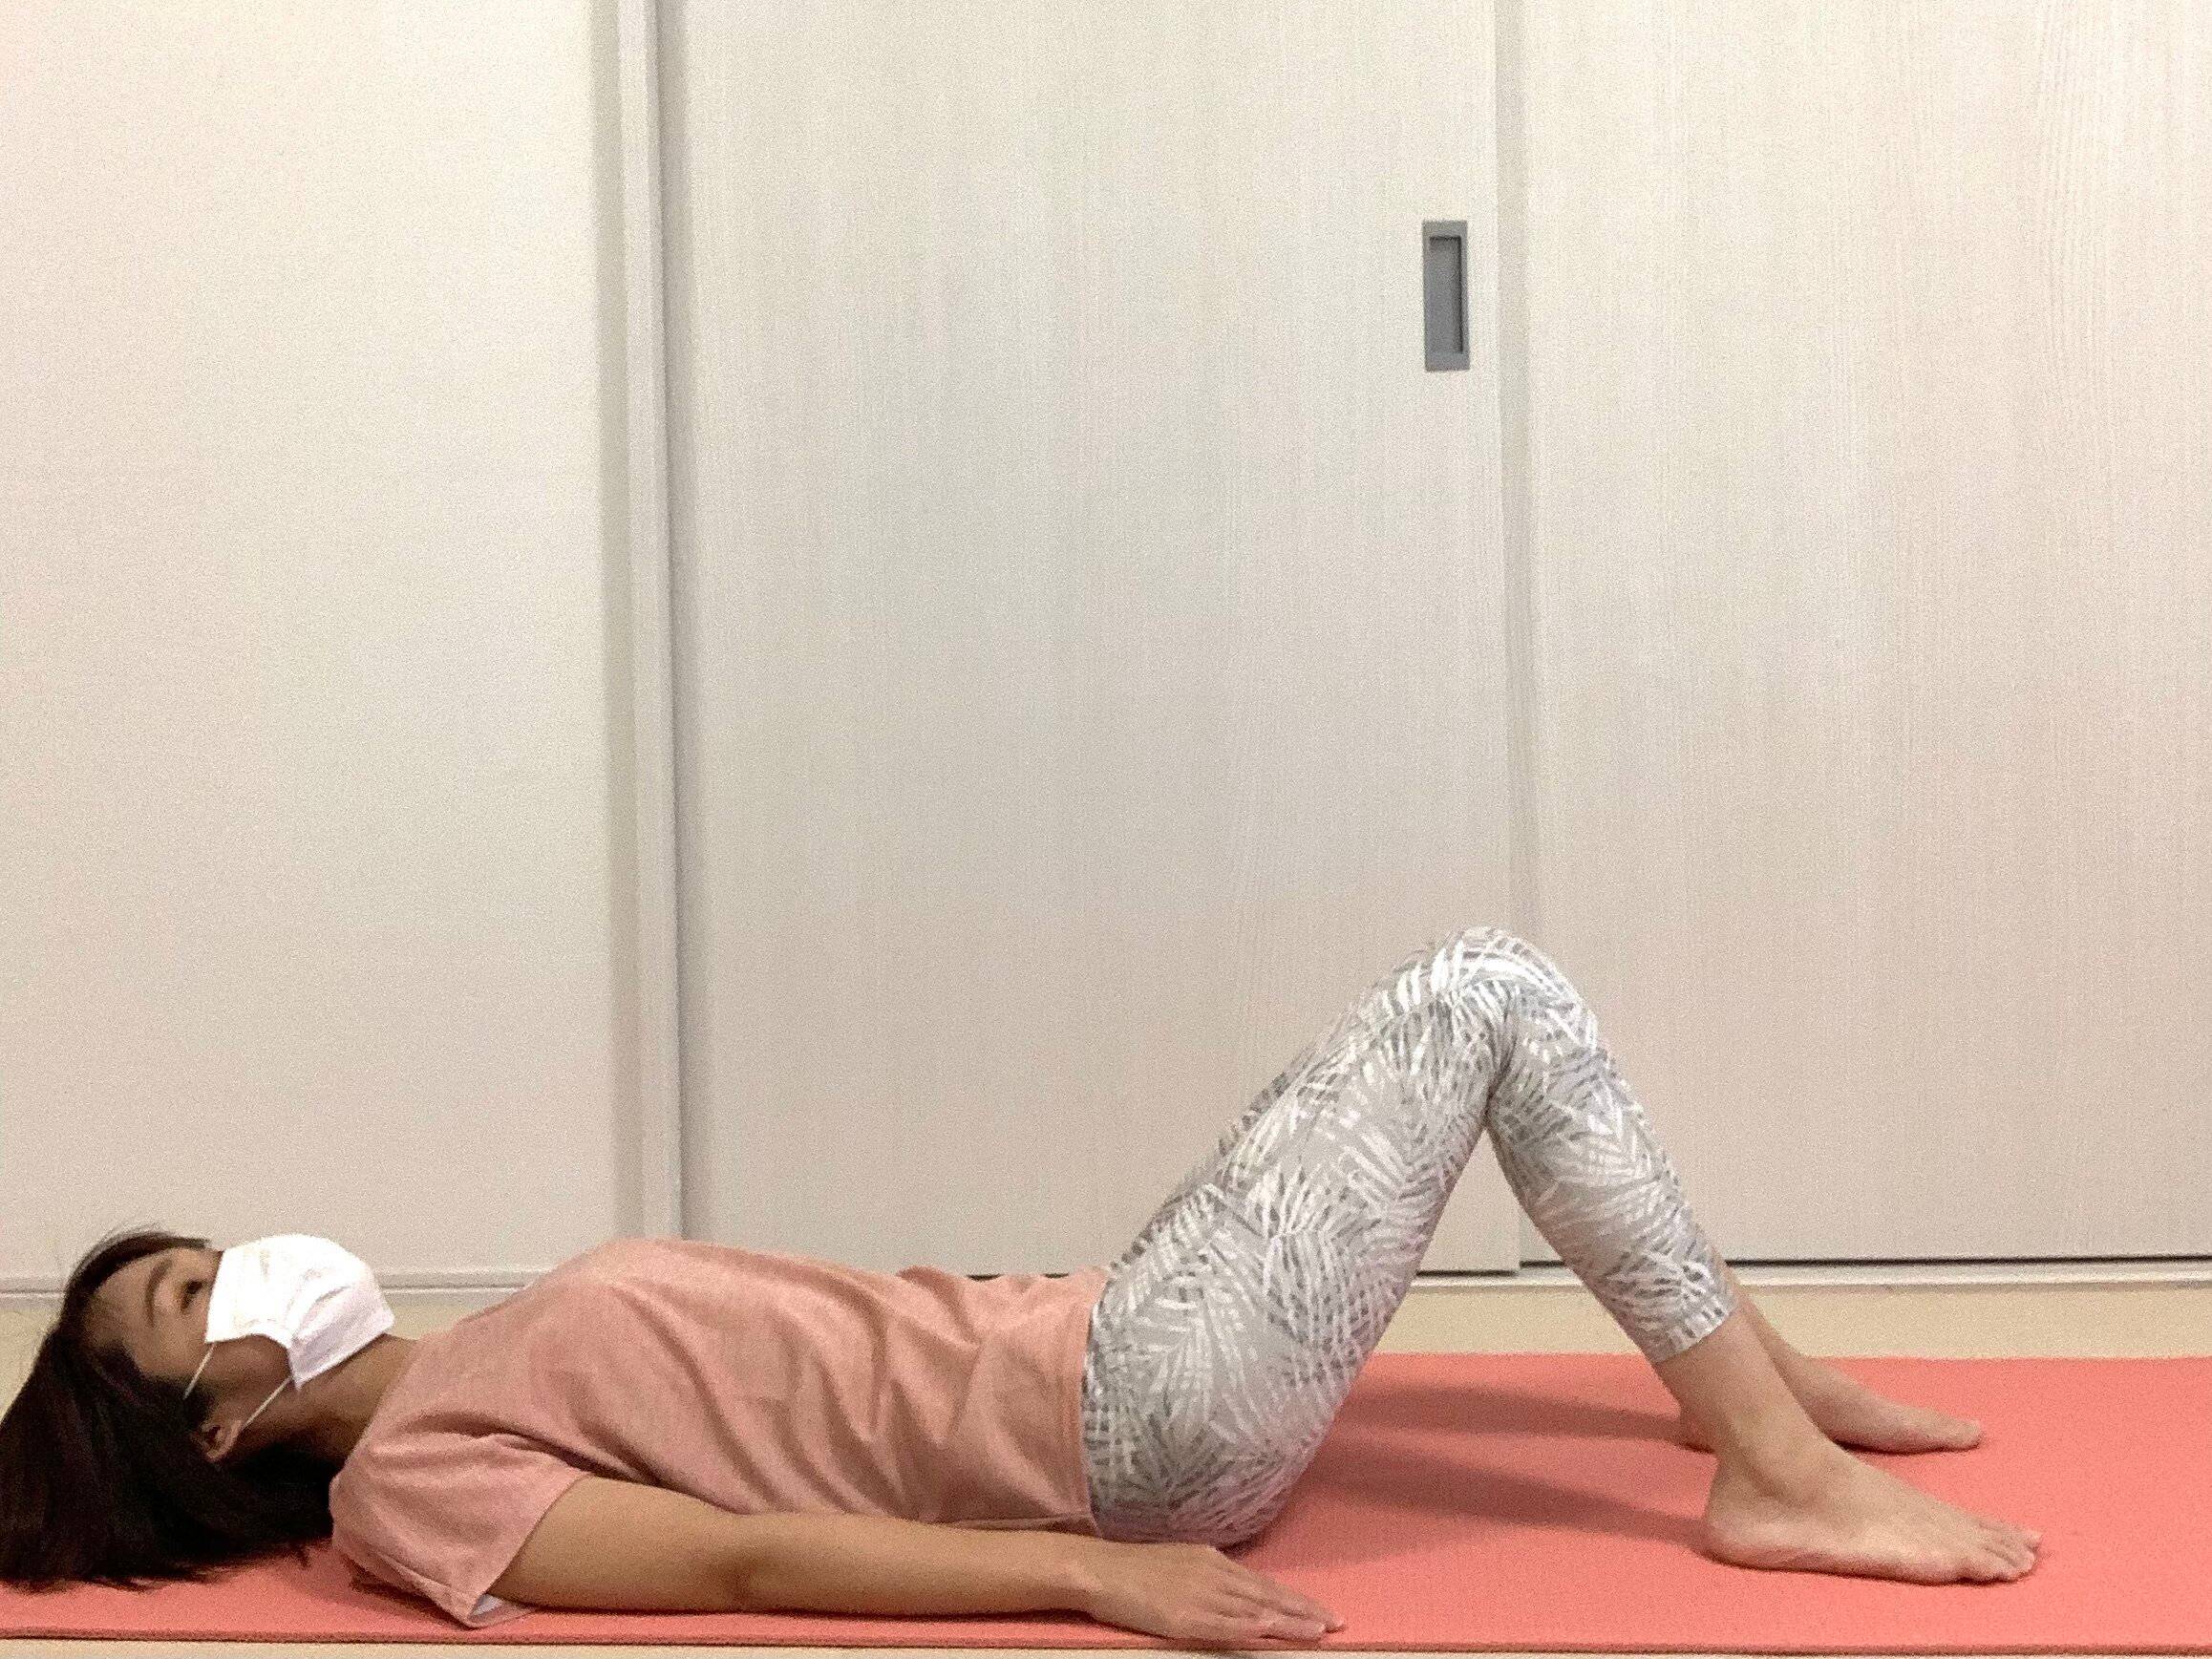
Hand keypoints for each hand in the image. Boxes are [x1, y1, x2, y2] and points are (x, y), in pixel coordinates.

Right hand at [1075, 1538, 1343, 1645]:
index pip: (1264, 1583)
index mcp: (1211, 1560)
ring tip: (1320, 1631)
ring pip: (1256, 1609)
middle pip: (1268, 1595)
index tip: (1321, 1610)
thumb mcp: (1178, 1562)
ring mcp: (1202, 1595)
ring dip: (1291, 1622)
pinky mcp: (1186, 1617)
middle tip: (1337, 1623)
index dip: (1295, 1598)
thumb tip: (1231, 1588)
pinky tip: (1276, 1634)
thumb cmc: (1132, 1568)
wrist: (1100, 1569)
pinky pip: (1229, 1625)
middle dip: (1305, 1610)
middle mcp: (1214, 1574)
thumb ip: (1206, 1576)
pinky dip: (1257, 1629)